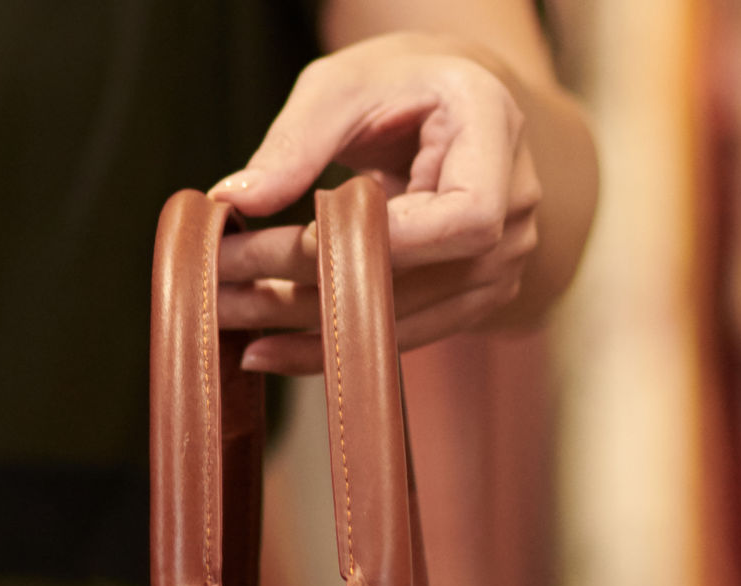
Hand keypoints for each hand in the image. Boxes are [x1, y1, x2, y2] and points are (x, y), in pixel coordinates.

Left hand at [209, 34, 544, 367]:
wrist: (443, 103)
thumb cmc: (397, 83)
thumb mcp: (342, 86)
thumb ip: (295, 141)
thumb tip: (238, 198)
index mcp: (495, 132)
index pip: (464, 217)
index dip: (387, 244)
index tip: (297, 243)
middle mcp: (515, 207)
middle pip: (422, 276)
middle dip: (315, 286)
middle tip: (226, 283)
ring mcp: (499, 262)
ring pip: (405, 318)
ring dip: (308, 327)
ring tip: (230, 314)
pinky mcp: (468, 296)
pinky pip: (400, 335)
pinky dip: (330, 345)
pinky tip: (264, 347)